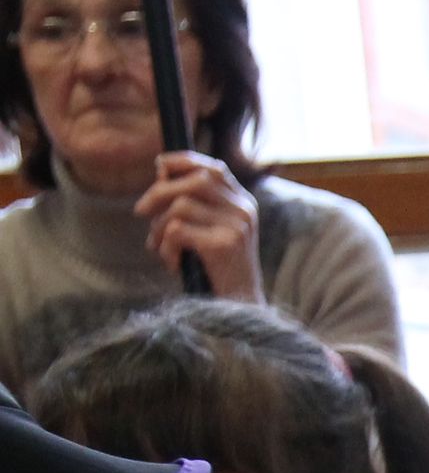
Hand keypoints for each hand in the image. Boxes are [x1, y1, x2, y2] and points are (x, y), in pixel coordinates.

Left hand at [134, 152, 260, 300]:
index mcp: (243, 205)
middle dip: (158, 193)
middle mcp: (243, 211)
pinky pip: (177, 231)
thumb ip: (192, 204)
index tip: (159, 166)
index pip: (213, 169)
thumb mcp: (208, 232)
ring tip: (159, 248)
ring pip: (180, 206)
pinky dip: (165, 247)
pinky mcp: (224, 244)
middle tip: (140, 212)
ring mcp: (236, 226)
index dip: (183, 162)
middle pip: (193, 181)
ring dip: (159, 228)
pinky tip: (173, 263)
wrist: (239, 310)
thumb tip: (160, 172)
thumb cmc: (217, 272)